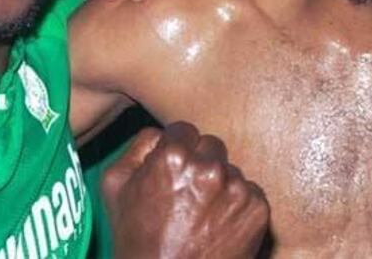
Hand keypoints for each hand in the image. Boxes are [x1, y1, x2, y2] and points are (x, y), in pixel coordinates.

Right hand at [103, 122, 269, 258]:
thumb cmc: (136, 240)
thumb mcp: (115, 186)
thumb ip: (138, 147)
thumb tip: (161, 133)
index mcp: (174, 156)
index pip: (184, 130)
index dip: (176, 149)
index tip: (174, 170)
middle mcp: (209, 167)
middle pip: (211, 145)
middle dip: (200, 163)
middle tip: (187, 194)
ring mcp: (237, 188)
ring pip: (230, 170)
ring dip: (220, 185)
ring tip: (200, 215)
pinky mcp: (256, 208)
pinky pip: (249, 192)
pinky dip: (237, 205)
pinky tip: (217, 225)